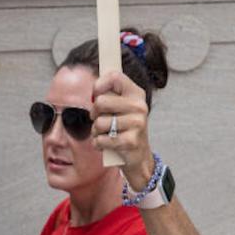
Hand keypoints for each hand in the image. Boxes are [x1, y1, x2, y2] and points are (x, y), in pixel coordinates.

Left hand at [91, 71, 154, 188]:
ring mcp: (137, 124)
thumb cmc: (125, 128)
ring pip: (99, 123)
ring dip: (96, 131)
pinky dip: (98, 144)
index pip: (115, 77)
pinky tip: (107, 145)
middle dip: (94, 113)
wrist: (139, 157)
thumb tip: (94, 89)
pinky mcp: (130, 141)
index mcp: (136, 93)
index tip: (95, 94)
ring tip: (105, 134)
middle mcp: (139, 106)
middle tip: (101, 119)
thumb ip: (110, 94)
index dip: (99, 84)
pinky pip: (101, 140)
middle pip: (101, 101)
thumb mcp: (123, 107)